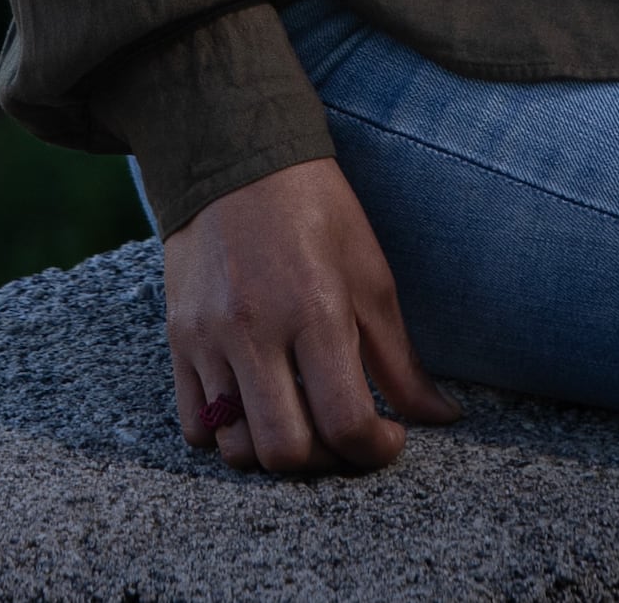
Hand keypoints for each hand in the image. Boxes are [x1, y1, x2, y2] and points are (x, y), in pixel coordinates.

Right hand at [157, 155, 457, 475]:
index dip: (377, 450)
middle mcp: (255, 330)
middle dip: (325, 461)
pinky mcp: (177, 339)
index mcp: (316, 310)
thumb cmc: (315, 212)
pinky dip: (226, 434)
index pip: (346, 422)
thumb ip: (401, 360)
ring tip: (298, 421)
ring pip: (235, 448)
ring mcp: (208, 337)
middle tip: (341, 434)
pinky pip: (194, 426)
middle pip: (285, 451)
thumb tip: (440, 418)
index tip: (387, 436)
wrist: (234, 157)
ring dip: (273, 451)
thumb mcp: (371, 277)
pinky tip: (255, 407)